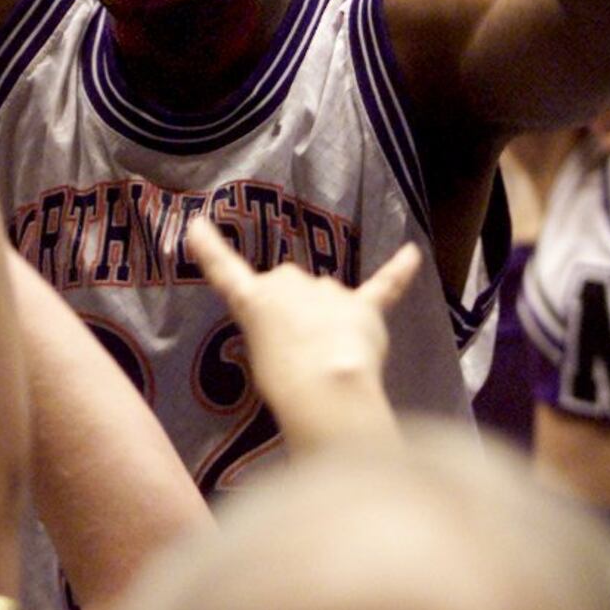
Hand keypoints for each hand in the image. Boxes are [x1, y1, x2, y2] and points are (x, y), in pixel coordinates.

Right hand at [186, 216, 418, 426]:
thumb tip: (303, 336)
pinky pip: (385, 284)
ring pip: (329, 300)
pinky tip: (413, 254)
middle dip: (295, 315)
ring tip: (330, 362)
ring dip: (330, 323)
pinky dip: (400, 269)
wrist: (324, 385)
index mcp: (254, 298)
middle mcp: (289, 282)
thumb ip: (275, 334)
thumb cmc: (281, 380)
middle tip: (295, 354)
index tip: (197, 225)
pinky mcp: (363, 306)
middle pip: (291, 292)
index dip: (210, 248)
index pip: (226, 271)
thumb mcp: (258, 354)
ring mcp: (328, 292)